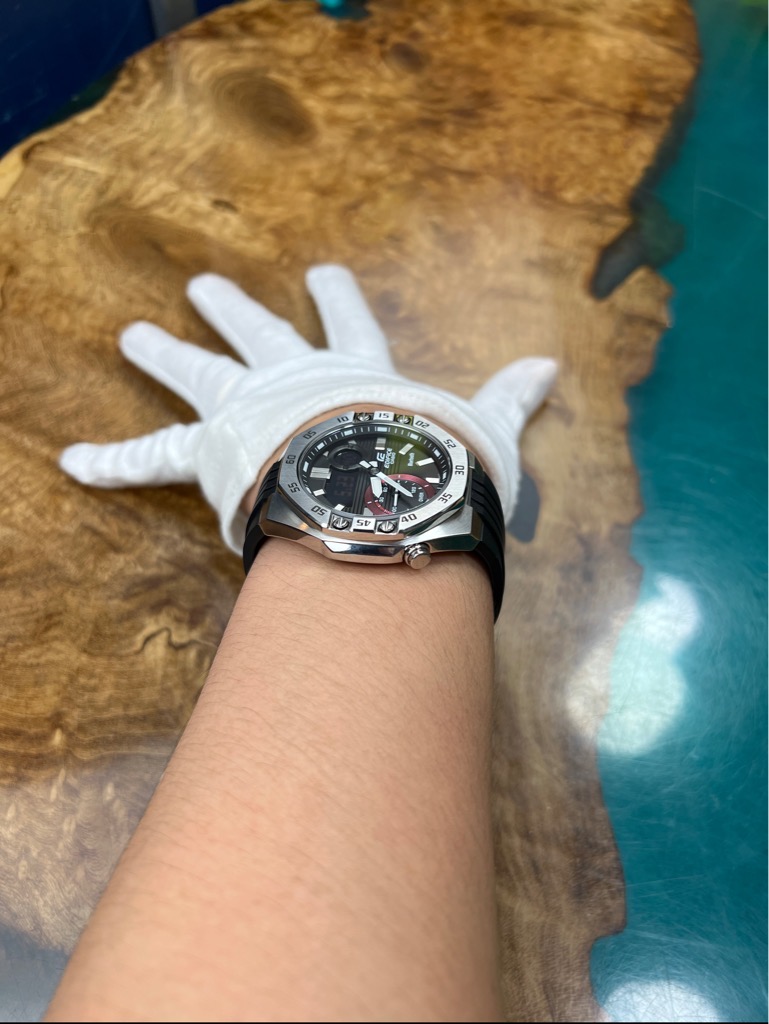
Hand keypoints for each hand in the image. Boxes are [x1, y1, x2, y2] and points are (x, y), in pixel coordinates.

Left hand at [59, 266, 556, 552]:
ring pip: (195, 373)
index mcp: (352, 376)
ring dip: (164, 354)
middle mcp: (290, 379)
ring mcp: (243, 410)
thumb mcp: (482, 431)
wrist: (375, 490)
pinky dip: (111, 461)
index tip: (323, 272)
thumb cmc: (429, 464)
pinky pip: (148, 458)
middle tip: (203, 285)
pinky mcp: (206, 451)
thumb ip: (511, 400)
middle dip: (233, 310)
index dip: (336, 301)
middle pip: (257, 334)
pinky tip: (72, 461)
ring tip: (132, 336)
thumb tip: (553, 367)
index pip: (347, 328)